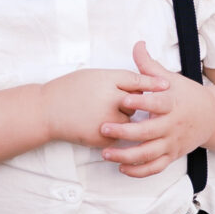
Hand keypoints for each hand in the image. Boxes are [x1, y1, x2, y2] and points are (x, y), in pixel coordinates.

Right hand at [42, 63, 161, 151]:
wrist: (46, 111)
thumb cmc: (68, 89)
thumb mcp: (93, 76)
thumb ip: (117, 79)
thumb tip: (139, 85)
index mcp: (108, 80)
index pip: (137, 80)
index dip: (153, 82)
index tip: (167, 85)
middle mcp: (111, 99)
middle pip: (136, 102)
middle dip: (134, 103)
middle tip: (129, 101)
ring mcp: (108, 120)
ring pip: (129, 121)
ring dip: (126, 119)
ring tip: (109, 113)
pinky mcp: (103, 137)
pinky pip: (118, 136)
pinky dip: (115, 132)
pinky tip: (101, 126)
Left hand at [97, 41, 214, 179]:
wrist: (212, 118)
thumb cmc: (187, 95)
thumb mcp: (171, 78)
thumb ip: (150, 65)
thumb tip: (138, 44)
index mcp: (173, 104)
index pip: (157, 103)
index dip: (141, 102)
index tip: (123, 100)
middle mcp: (173, 126)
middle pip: (148, 132)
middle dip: (125, 131)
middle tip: (103, 127)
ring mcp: (172, 143)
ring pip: (149, 154)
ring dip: (126, 156)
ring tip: (106, 153)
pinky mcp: (172, 155)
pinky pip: (155, 168)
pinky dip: (139, 171)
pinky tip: (121, 168)